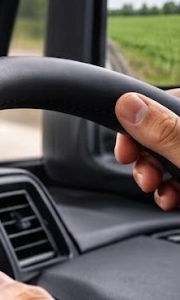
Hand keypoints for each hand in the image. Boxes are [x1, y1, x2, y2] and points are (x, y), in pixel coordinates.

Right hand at [116, 90, 179, 209]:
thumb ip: (163, 131)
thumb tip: (126, 104)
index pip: (165, 100)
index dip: (139, 120)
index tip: (125, 145)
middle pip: (162, 131)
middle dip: (145, 155)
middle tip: (142, 173)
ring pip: (168, 156)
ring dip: (154, 175)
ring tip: (155, 190)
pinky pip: (178, 176)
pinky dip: (169, 189)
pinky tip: (169, 199)